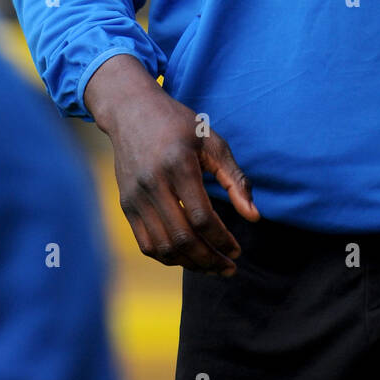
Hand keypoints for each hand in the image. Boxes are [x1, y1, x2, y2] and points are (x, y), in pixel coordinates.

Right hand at [84, 53, 259, 273]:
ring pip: (163, 247)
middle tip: (228, 267)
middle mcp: (153, 183)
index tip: (237, 250)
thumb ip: (235, 179)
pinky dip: (167, 257)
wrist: (132, 111)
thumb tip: (254, 217)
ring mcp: (135, 196)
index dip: (222, 240)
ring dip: (189, 264)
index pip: (202, 218)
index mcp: (179, 165)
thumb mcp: (212, 141)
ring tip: (211, 267)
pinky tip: (187, 257)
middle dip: (209, 260)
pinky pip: (146, 243)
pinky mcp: (126, 205)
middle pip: (182, 238)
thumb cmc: (179, 125)